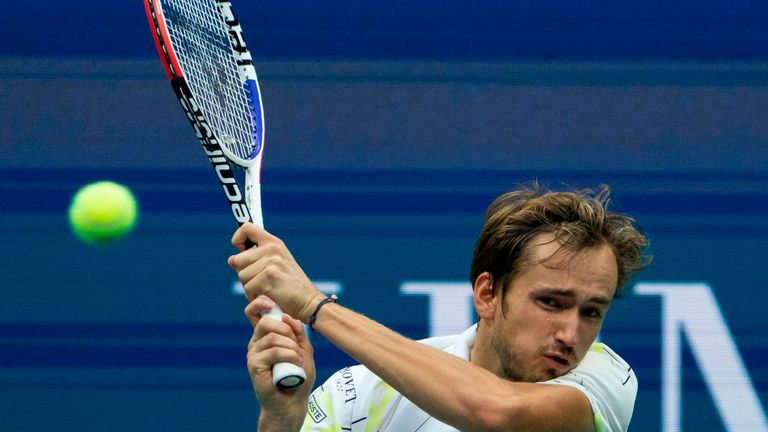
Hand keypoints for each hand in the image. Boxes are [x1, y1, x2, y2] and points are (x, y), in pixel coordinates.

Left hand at [228, 223, 325, 321]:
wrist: (308, 301)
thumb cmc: (290, 286)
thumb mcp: (274, 266)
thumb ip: (253, 260)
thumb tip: (231, 259)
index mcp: (274, 243)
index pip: (247, 228)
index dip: (238, 238)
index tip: (241, 250)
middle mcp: (272, 249)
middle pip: (238, 259)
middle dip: (245, 274)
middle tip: (262, 281)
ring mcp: (271, 262)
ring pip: (241, 276)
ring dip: (250, 287)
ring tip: (266, 289)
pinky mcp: (269, 277)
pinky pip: (248, 288)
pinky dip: (254, 296)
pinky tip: (267, 296)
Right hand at [245, 296, 315, 426]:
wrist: (293, 401)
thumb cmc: (298, 375)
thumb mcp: (303, 349)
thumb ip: (297, 333)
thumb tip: (288, 316)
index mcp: (265, 335)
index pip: (255, 312)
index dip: (261, 303)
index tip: (274, 303)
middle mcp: (256, 342)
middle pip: (266, 322)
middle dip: (286, 329)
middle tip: (296, 344)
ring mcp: (254, 354)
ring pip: (272, 337)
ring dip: (291, 346)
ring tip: (298, 357)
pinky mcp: (254, 366)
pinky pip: (272, 352)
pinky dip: (288, 354)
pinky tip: (296, 362)